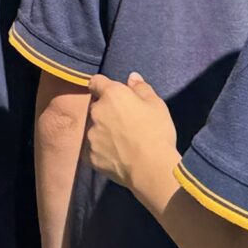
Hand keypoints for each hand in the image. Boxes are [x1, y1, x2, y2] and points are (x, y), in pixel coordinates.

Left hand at [85, 73, 176, 194]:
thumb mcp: (156, 105)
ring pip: (95, 128)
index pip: (96, 82)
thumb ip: (141, 88)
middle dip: (107, 111)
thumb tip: (132, 78)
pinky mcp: (90, 156)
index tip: (113, 94)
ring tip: (122, 142)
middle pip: (97, 107)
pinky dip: (103, 150)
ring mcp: (91, 135)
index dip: (103, 86)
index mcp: (112, 95)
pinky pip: (94, 148)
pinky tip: (118, 156)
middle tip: (125, 121)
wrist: (150, 169)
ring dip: (104, 131)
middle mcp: (97, 112)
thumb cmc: (156, 132)